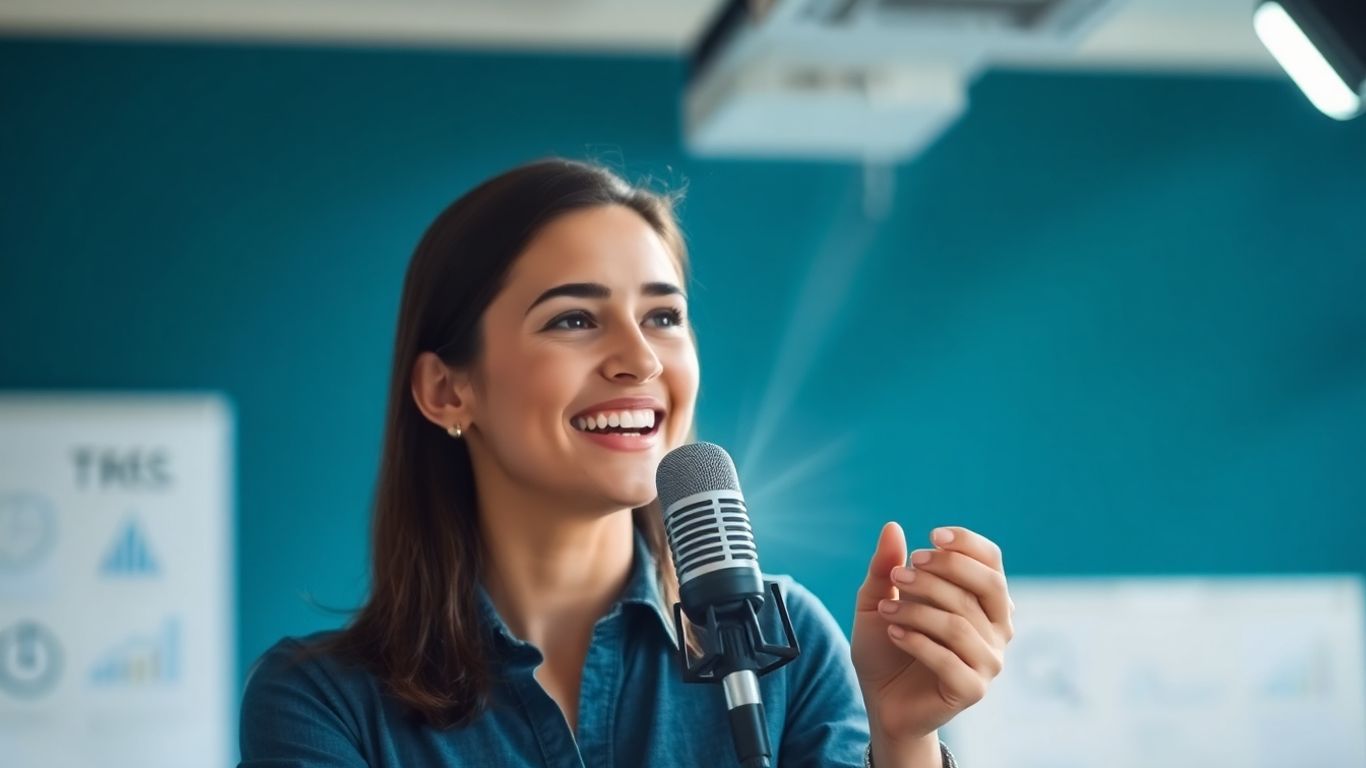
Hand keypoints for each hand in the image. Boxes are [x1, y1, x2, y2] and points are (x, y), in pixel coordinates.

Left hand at [850, 523, 1013, 747]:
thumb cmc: (887, 645)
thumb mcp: (876, 600)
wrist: (882, 699)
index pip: (991, 562)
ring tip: (885, 608)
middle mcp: (998, 628)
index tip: (932, 536)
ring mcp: (990, 661)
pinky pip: (948, 659)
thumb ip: (885, 567)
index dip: (966, 544)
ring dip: (917, 609)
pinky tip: (892, 632)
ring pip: (960, 622)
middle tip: (901, 573)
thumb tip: (892, 527)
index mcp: (984, 600)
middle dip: (944, 571)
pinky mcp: (973, 689)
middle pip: (988, 585)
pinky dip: (916, 641)